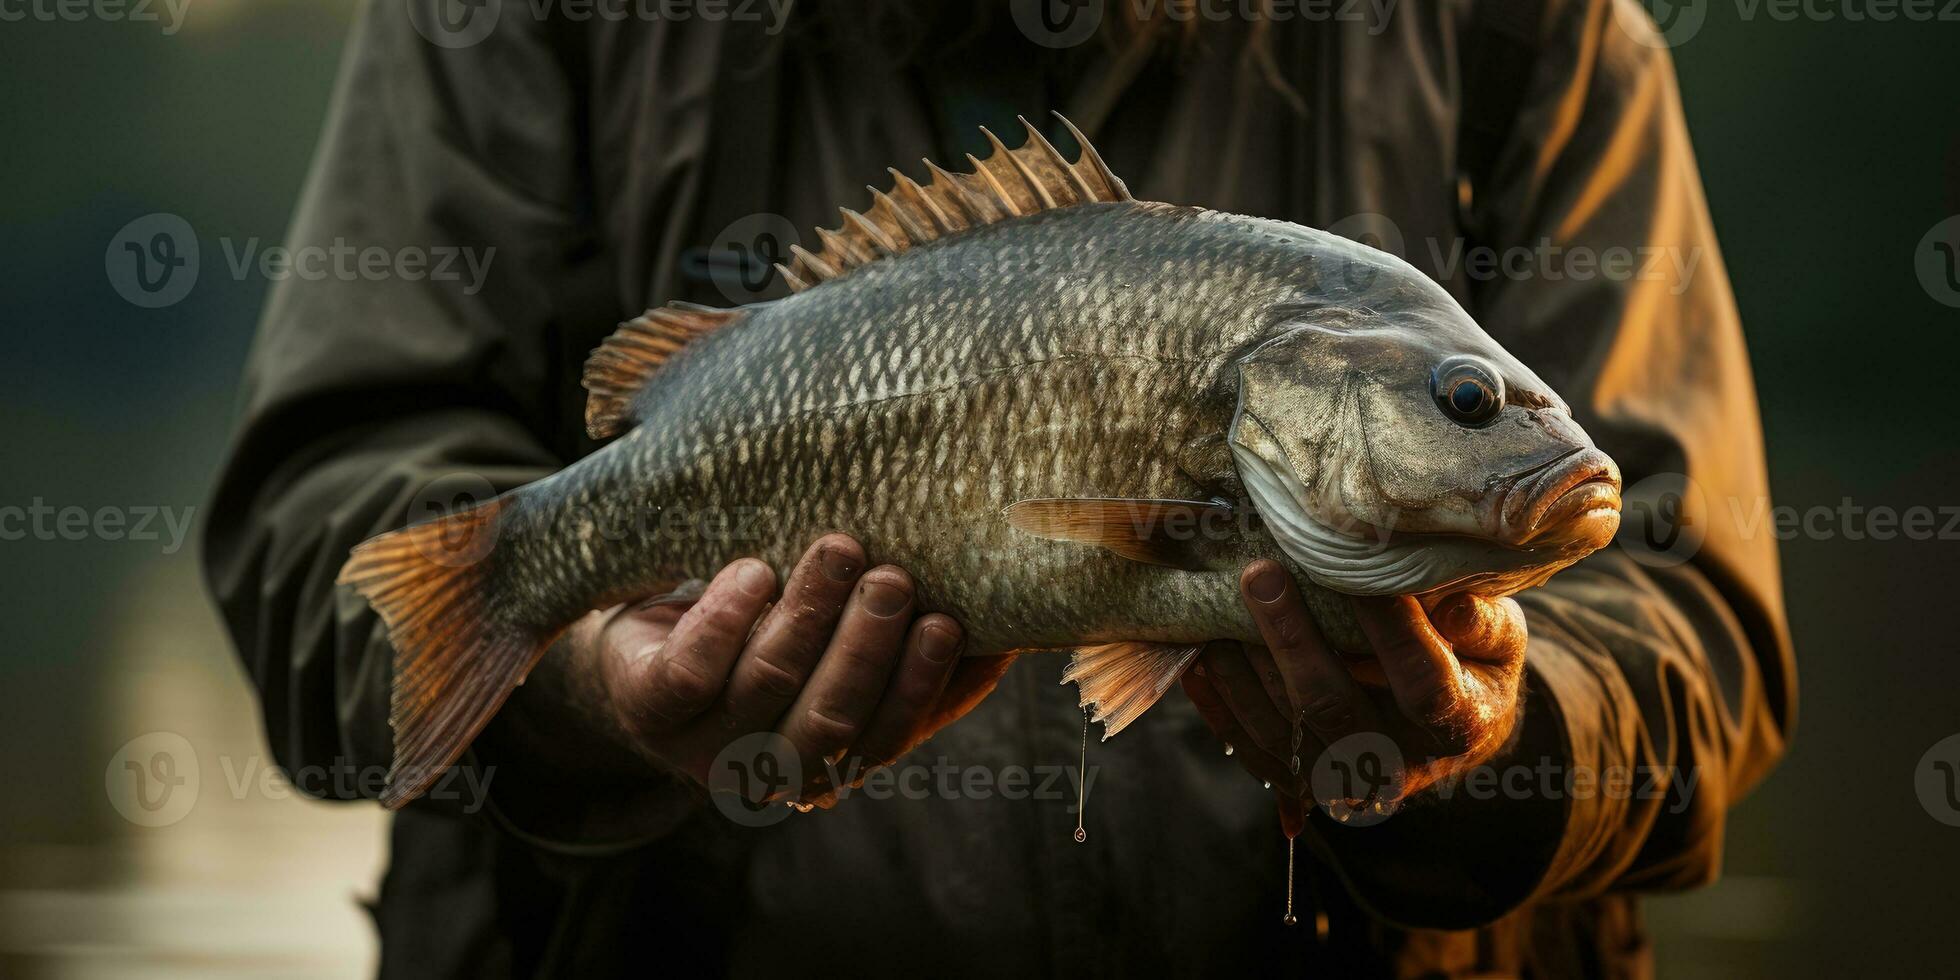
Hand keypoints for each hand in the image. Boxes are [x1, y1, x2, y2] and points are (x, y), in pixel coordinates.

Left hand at [587, 534, 1012, 806]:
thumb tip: (1014, 622)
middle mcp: (768, 769)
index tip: (949, 622)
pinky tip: (753, 571)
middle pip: (827, 720)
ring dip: (808, 613)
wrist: (645, 645)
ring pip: (766, 685)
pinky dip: (728, 618)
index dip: (921, 685)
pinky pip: (691, 671)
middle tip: (892, 577)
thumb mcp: (837, 647)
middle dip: (865, 646)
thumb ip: (908, 650)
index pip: (886, 735)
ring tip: (837, 548)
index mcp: (828, 764)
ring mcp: (703, 746)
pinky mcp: (648, 707)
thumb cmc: (766, 635)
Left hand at [1180, 560, 1526, 826]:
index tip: (1357, 571)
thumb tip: (1450, 604)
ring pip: (1281, 730)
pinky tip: (1198, 657)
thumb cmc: (1472, 660)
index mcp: (1461, 725)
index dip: (1390, 628)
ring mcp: (1347, 780)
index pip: (1422, 682)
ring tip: (1217, 605)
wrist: (1449, 726)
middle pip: (1332, 705)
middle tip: (1260, 573)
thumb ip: (1481, 620)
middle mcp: (1401, 763)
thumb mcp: (1499, 637)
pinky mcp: (1304, 784)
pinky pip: (1252, 747)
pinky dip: (1219, 704)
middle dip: (1290, 636)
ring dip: (1242, 667)